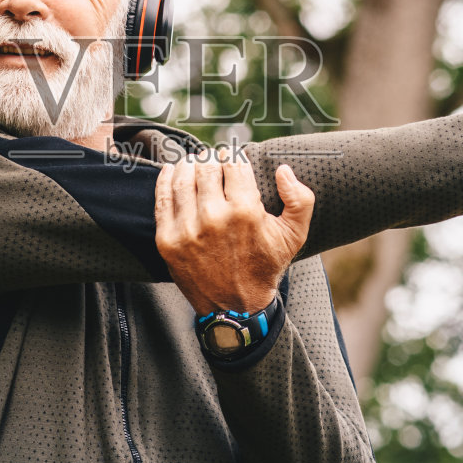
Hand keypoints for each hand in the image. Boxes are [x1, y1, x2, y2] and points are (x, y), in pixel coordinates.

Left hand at [153, 147, 315, 313]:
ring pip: (183, 178)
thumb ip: (300, 199)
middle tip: (212, 160)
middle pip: (206, 167)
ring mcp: (187, 230)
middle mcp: (214, 218)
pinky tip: (171, 170)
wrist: (235, 308)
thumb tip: (282, 169)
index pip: (232, 163)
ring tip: (194, 163)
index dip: (231, 154)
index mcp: (245, 211)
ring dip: (188, 165)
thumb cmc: (265, 267)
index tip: (230, 156)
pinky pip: (162, 198)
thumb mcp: (294, 236)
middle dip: (210, 159)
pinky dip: (165, 179)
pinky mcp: (167, 240)